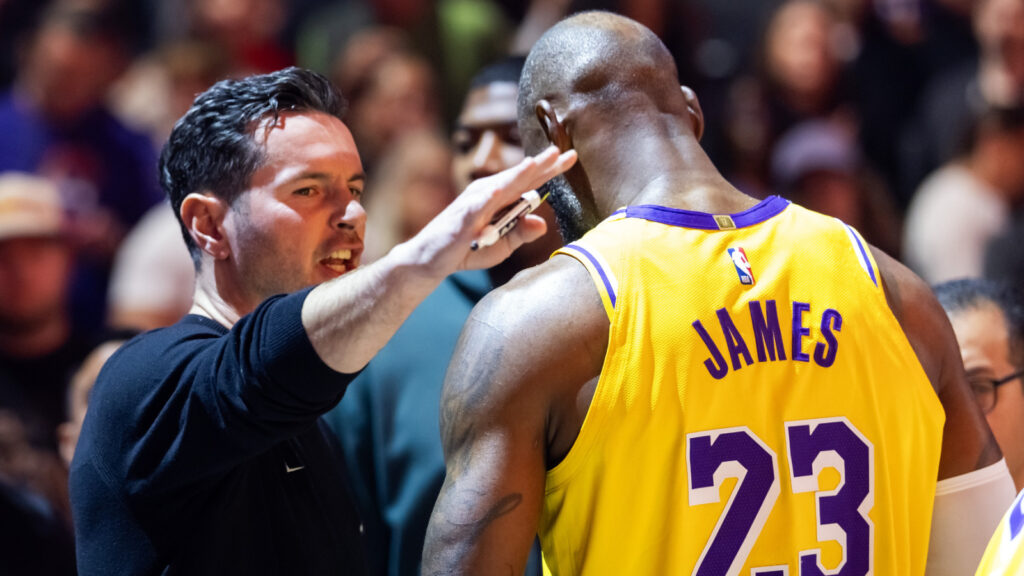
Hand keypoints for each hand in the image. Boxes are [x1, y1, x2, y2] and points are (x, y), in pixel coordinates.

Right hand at [406, 145, 575, 274]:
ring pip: (501, 185)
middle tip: (559, 151)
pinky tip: (500, 190)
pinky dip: (489, 197)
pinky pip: (477, 205)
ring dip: (517, 174)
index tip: (571, 156)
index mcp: (502, 199)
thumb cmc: (467, 249)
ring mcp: (475, 202)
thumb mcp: (503, 246)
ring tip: (535, 163)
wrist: (432, 259)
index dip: (550, 169)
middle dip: (540, 164)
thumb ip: (522, 233)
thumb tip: (542, 222)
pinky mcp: (462, 216)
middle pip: (519, 178)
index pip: (530, 182)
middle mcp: (490, 194)